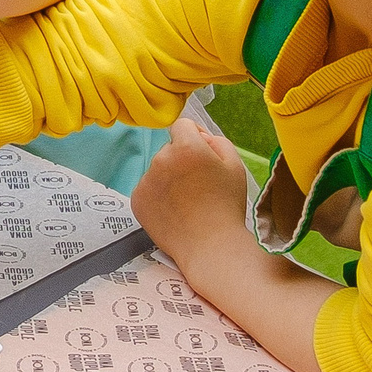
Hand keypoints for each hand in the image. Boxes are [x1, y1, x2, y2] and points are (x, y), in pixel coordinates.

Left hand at [129, 119, 254, 262]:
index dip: (195, 137)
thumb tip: (198, 135)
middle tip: (199, 185)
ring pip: (158, 169)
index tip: (203, 154)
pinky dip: (158, 196)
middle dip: (182, 160)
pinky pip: (148, 188)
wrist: (211, 247)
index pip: (182, 125)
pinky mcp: (136, 199)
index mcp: (186, 147)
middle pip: (169, 149)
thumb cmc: (226, 206)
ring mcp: (145, 180)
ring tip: (188, 202)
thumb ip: (216, 140)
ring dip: (169, 178)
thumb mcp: (234, 165)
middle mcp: (161, 159)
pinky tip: (175, 211)